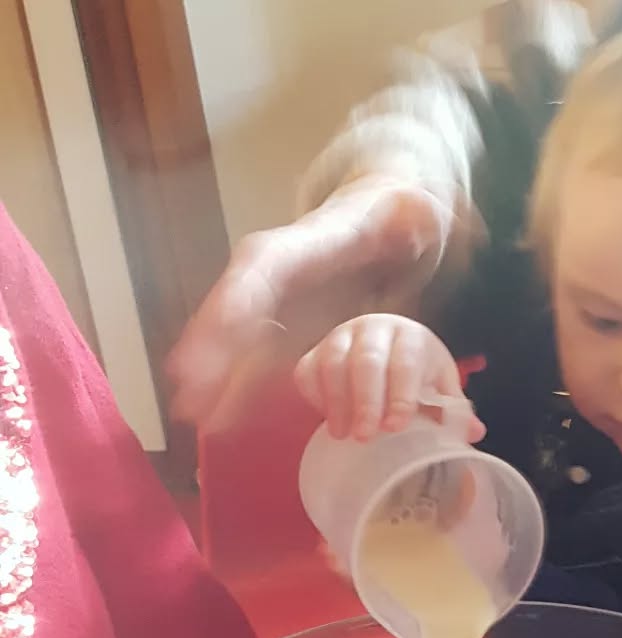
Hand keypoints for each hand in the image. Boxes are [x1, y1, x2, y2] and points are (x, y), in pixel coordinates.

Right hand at [168, 178, 455, 429]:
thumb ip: (408, 216)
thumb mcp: (406, 212)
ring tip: (196, 416)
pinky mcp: (279, 331)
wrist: (384, 228)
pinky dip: (237, 389)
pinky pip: (252, 361)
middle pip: (231, 310)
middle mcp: (269, 273)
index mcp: (299, 242)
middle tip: (190, 394)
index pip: (258, 268)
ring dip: (214, 379)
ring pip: (233, 341)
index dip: (233, 305)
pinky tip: (221, 421)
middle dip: (209, 352)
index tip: (218, 338)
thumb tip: (411, 215)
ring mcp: (269, 304)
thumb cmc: (391, 221)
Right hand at [294, 313, 485, 442]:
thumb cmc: (417, 371)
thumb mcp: (439, 384)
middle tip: (366, 436)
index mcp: (411, 337)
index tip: (395, 427)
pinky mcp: (316, 350)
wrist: (387, 343)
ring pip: (333, 363)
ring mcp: (341, 337)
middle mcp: (374, 330)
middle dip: (366, 401)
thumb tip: (475, 432)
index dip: (401, 395)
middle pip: (366, 362)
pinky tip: (326, 418)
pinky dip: (314, 395)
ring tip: (343, 434)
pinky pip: (307, 369)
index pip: (406, 363)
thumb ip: (453, 409)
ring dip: (336, 401)